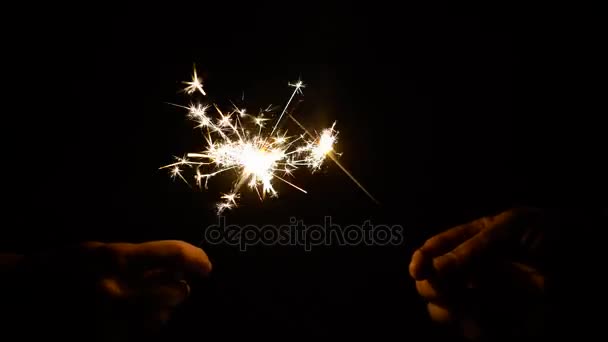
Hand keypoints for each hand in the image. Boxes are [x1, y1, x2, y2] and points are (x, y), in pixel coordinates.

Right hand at [7, 240, 211, 340]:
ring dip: (163, 311)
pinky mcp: (107, 341)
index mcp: (116, 259)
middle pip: (176, 292)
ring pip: (162, 318)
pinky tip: (131, 318)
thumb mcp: (101, 252)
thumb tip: (176, 267)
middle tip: (176, 287)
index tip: (206, 267)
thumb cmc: (65, 267)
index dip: (196, 259)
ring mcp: (111, 321)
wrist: (19, 298)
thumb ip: (138, 259)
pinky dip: (144, 326)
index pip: (173, 254)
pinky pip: (142, 334)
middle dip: (179, 289)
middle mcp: (117, 290)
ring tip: (145, 303)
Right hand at [409, 208, 549, 340]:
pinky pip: (472, 330)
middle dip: (432, 288)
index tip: (419, 271)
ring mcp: (482, 295)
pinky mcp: (498, 320)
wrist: (586, 257)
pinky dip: (472, 330)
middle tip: (445, 291)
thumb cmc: (548, 233)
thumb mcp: (509, 228)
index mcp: (469, 241)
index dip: (421, 260)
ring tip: (466, 312)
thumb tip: (435, 267)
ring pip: (444, 311)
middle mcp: (470, 269)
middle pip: (431, 283)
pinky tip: (483, 327)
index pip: (433, 250)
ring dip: (447, 312)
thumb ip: (472, 248)